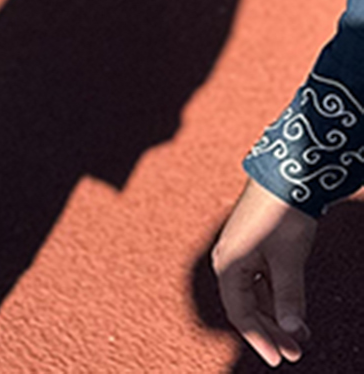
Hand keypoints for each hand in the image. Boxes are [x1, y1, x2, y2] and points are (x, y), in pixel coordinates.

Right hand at [213, 179, 316, 365]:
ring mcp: (240, 253)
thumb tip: (295, 331)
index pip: (241, 313)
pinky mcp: (253, 247)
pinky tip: (293, 310)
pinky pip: (260, 282)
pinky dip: (276, 299)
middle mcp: (229, 260)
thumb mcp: (289, 260)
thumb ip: (290, 297)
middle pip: (246, 306)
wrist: (283, 175)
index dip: (261, 339)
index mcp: (228, 264)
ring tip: (301, 336)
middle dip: (272, 331)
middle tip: (296, 352)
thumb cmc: (281, 215)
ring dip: (276, 316)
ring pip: (254, 295)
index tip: (280, 359)